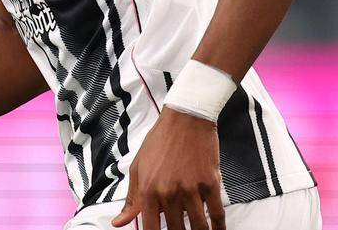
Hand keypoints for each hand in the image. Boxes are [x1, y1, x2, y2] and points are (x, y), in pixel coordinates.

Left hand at [111, 108, 225, 229]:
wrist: (185, 118)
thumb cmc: (159, 141)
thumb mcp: (138, 167)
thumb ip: (131, 199)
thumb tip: (118, 223)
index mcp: (148, 190)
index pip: (150, 228)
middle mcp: (169, 192)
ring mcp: (191, 189)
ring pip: (198, 227)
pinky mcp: (210, 183)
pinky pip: (217, 214)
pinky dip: (219, 228)